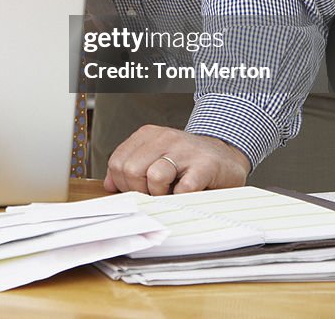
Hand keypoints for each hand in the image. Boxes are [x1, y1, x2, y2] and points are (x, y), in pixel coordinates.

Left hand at [103, 125, 250, 194]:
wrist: (225, 156)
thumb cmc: (188, 162)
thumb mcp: (156, 158)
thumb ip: (132, 168)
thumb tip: (109, 185)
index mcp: (148, 136)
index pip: (117, 162)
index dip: (123, 184)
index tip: (138, 191)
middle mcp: (164, 138)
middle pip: (131, 170)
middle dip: (140, 191)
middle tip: (155, 194)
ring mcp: (185, 150)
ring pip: (154, 177)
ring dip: (161, 195)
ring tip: (172, 193)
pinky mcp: (204, 165)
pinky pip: (183, 188)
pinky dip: (182, 198)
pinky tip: (187, 195)